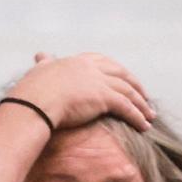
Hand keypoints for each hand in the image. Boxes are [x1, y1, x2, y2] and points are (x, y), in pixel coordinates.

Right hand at [6, 50, 151, 135]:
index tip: (124, 79)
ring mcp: (99, 82)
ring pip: (128, 91)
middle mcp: (91, 68)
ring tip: (149, 115)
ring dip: (141, 104)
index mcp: (77, 61)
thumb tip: (40, 55)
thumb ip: (44, 63)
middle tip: (144, 97)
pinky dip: (138, 116)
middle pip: (122, 74)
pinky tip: (145, 126)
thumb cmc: (31, 92)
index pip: (103, 62)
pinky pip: (127, 107)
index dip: (116, 71)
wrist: (33, 103)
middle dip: (136, 85)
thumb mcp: (39, 71)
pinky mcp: (104, 98)